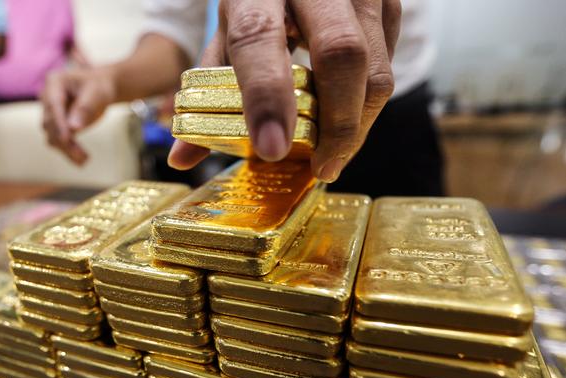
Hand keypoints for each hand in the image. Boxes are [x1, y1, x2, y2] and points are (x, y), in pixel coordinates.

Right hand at [41, 67, 116, 164]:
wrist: (101, 87)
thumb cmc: (99, 85)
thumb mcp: (96, 93)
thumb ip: (85, 108)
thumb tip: (74, 128)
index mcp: (54, 83)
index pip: (53, 105)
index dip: (59, 123)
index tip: (66, 139)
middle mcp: (47, 98)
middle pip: (50, 123)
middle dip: (64, 141)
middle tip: (82, 156)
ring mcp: (51, 113)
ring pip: (52, 135)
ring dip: (66, 149)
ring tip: (84, 160)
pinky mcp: (58, 126)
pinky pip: (58, 141)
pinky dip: (68, 151)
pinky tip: (81, 161)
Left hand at [169, 0, 400, 181]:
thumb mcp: (227, 33)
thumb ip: (208, 89)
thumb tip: (182, 159)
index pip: (259, 38)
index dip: (266, 96)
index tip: (270, 149)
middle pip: (341, 54)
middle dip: (337, 124)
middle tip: (322, 167)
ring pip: (376, 67)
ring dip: (358, 124)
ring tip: (333, 155)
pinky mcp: (389, 4)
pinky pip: (388, 65)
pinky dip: (367, 105)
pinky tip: (346, 121)